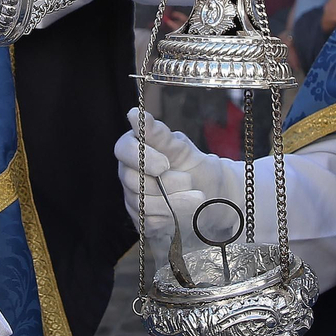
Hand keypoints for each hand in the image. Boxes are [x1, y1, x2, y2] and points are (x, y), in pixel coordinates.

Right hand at [114, 108, 236, 235]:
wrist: (213, 195)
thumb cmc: (196, 167)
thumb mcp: (183, 149)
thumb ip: (159, 135)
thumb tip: (135, 114)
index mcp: (136, 149)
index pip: (123, 150)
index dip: (142, 158)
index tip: (166, 163)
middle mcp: (129, 173)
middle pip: (132, 180)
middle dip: (165, 183)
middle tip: (189, 180)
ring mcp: (133, 197)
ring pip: (142, 203)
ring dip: (174, 200)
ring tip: (198, 197)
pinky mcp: (142, 219)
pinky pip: (150, 221)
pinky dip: (173, 215)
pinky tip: (188, 209)